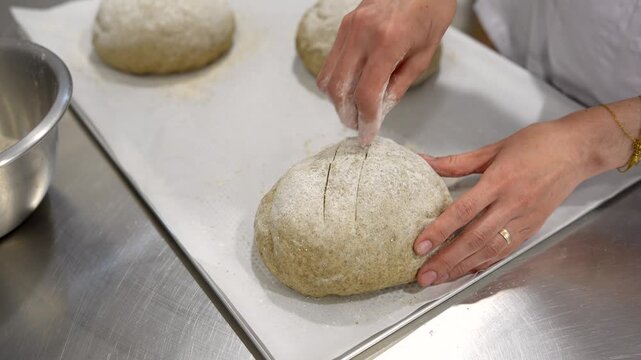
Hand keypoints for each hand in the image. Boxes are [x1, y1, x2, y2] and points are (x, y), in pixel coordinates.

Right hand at [317, 0, 455, 144]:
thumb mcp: (424, 53)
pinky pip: (330, 62)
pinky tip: (351, 88)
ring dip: (337, 101)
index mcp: (387, 42)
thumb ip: (399, 84)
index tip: (367, 136)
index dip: (365, 120)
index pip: (365, 94)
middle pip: (339, 89)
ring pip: (328, 77)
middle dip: (347, 115)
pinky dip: (336, 82)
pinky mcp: (343, 25)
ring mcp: (348, 28)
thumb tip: (379, 111)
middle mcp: (361, 34)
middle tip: (359, 127)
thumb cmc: (431, 10)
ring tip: (354, 110)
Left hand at [412, 118, 601, 285]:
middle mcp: (512, 204)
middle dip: (447, 260)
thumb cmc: (536, 145)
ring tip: (440, 278)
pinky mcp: (532, 229)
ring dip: (462, 268)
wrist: (575, 151)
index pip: (464, 211)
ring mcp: (524, 220)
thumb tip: (424, 161)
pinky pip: (505, 250)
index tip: (420, 246)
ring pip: (489, 250)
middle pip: (474, 239)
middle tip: (424, 275)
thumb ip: (456, 162)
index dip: (440, 231)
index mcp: (499, 181)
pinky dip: (484, 263)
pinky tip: (466, 271)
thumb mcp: (492, 149)